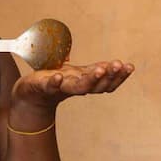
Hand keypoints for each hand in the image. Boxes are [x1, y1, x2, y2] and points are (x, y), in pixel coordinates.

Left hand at [11, 60, 134, 107]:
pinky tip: (59, 76)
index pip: (106, 82)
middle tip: (119, 65)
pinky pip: (50, 86)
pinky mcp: (43, 87)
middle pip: (97, 86)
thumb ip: (91, 71)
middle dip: (109, 76)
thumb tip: (112, 65)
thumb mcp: (76, 74)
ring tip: (99, 69)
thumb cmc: (55, 82)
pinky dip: (55, 82)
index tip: (130, 67)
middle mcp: (76, 88)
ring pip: (78, 87)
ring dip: (90, 79)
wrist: (31, 95)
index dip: (119, 76)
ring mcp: (61, 89)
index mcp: (85, 83)